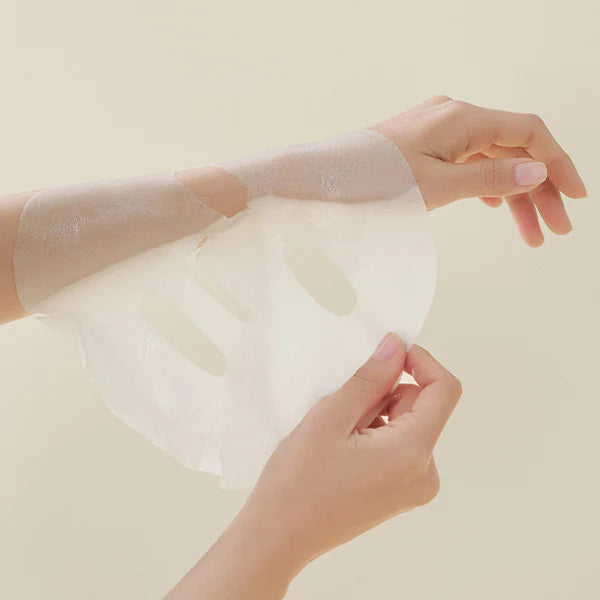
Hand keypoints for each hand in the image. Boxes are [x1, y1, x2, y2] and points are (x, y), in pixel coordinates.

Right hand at [166, 334, 460, 598]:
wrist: (279, 535)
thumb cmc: (297, 479)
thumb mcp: (330, 417)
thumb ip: (369, 379)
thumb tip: (396, 345)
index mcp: (413, 453)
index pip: (444, 390)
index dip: (421, 361)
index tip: (387, 352)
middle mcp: (426, 473)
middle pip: (423, 406)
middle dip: (387, 392)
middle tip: (344, 404)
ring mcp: (415, 486)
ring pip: (409, 423)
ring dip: (378, 412)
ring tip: (339, 431)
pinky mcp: (401, 493)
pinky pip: (401, 445)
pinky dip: (377, 432)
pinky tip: (343, 447)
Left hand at [371, 96, 586, 246]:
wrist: (324, 180)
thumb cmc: (372, 182)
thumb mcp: (436, 186)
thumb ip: (489, 179)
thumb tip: (537, 171)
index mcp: (461, 119)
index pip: (528, 133)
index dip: (558, 164)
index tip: (575, 198)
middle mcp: (454, 117)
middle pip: (513, 149)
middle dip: (538, 189)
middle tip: (555, 229)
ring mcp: (438, 130)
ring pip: (490, 160)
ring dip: (513, 195)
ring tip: (530, 234)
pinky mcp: (424, 145)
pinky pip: (467, 162)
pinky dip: (485, 186)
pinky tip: (496, 208)